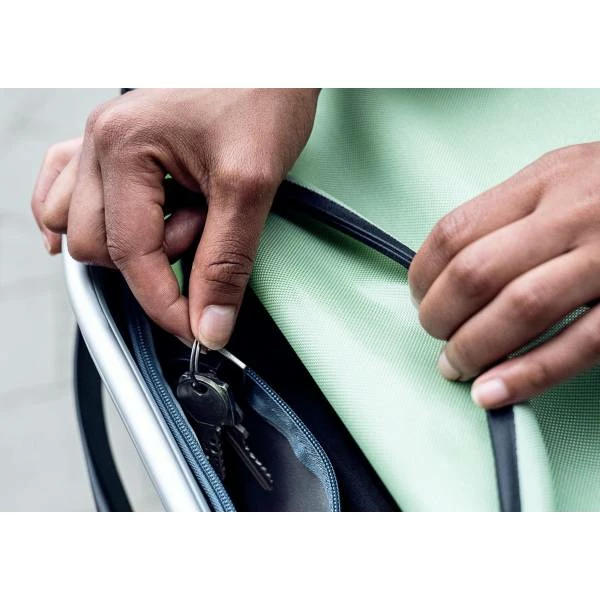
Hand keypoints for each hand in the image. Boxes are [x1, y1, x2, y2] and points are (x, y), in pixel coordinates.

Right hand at [31, 88, 318, 346]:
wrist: (273, 56)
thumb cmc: (263, 95)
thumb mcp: (251, 185)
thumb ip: (226, 262)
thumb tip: (208, 324)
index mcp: (124, 147)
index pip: (131, 256)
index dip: (166, 304)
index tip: (198, 330)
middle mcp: (101, 143)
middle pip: (97, 247)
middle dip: (153, 263)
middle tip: (204, 238)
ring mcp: (102, 144)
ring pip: (81, 227)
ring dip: (131, 244)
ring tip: (186, 218)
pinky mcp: (117, 148)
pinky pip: (70, 193)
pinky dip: (94, 223)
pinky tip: (119, 233)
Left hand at [409, 143, 599, 408]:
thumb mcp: (564, 176)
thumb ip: (511, 212)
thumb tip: (449, 266)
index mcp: (545, 181)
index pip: (454, 232)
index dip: (422, 275)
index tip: (419, 297)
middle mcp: (573, 214)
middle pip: (476, 273)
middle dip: (439, 316)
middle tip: (436, 335)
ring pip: (519, 309)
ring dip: (473, 348)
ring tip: (456, 366)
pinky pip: (577, 345)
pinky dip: (527, 374)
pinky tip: (495, 391)